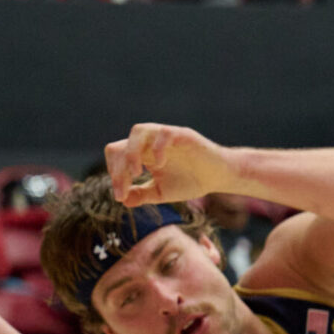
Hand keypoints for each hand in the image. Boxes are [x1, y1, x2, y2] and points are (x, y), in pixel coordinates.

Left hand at [105, 123, 236, 207]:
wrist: (218, 177)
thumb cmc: (191, 181)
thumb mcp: (161, 193)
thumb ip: (142, 194)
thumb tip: (123, 201)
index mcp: (142, 153)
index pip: (117, 157)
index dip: (114, 176)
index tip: (120, 196)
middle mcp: (150, 142)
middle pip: (121, 146)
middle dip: (119, 168)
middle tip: (124, 189)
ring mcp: (165, 136)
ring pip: (138, 131)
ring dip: (132, 153)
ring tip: (136, 173)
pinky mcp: (183, 135)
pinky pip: (164, 133)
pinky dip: (158, 148)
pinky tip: (160, 165)